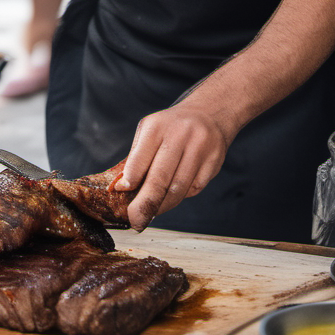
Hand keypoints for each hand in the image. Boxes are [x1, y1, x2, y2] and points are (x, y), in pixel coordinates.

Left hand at [113, 103, 232, 229]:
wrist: (209, 113)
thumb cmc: (171, 126)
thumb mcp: (149, 131)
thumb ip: (136, 157)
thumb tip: (121, 188)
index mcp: (157, 127)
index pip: (140, 158)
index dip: (130, 180)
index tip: (122, 194)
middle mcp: (179, 136)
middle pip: (160, 178)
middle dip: (145, 204)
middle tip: (135, 220)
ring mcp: (199, 149)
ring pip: (178, 189)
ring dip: (163, 206)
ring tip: (151, 213)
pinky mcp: (214, 161)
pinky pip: (194, 189)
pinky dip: (180, 197)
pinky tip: (171, 197)